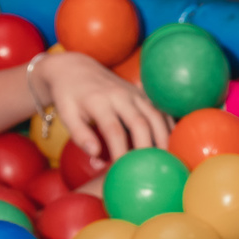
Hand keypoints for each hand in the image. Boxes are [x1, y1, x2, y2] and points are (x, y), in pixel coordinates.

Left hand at [34, 53, 170, 160]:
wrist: (75, 68)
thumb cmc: (69, 96)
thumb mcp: (66, 113)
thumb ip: (79, 134)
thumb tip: (95, 154)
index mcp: (99, 101)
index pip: (113, 130)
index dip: (120, 151)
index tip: (123, 170)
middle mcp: (120, 95)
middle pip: (140, 123)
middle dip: (147, 147)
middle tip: (151, 169)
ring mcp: (134, 92)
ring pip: (156, 115)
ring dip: (164, 138)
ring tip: (167, 159)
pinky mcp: (142, 93)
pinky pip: (160, 110)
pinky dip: (169, 126)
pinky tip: (172, 142)